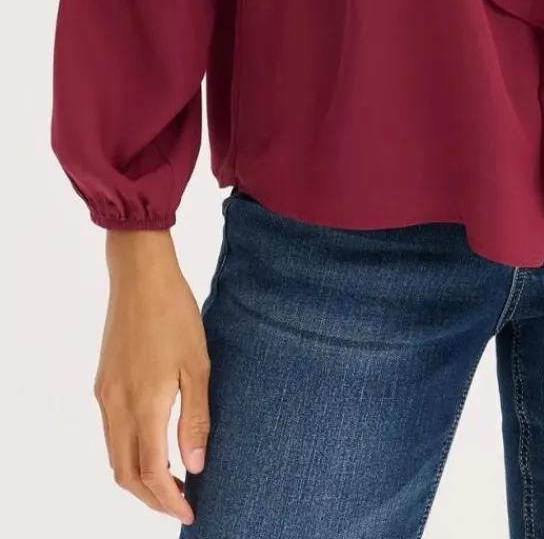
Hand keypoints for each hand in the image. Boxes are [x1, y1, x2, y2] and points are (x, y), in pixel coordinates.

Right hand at [93, 230, 211, 524]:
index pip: (150, 472)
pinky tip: (153, 447)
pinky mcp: (103, 383)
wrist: (140, 275)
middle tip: (181, 503)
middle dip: (152, 497)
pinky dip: (129, 453)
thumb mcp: (198, 364)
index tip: (190, 510)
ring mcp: (105, 395)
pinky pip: (111, 434)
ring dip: (138, 478)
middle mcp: (117, 405)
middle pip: (125, 473)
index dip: (169, 499)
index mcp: (144, 403)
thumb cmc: (175, 313)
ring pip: (115, 456)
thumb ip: (195, 417)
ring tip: (171, 481)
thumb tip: (195, 465)